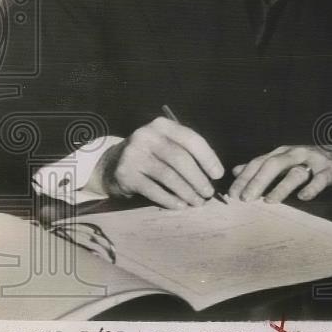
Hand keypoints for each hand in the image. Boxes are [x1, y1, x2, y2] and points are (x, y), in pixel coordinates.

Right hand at [93, 117, 223, 208]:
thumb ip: (187, 151)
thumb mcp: (167, 144)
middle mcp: (146, 136)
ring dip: (187, 192)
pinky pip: (153, 190)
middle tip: (208, 193)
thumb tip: (214, 173)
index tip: (218, 174)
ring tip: (198, 202)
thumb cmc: (151, 155)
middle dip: (198, 178)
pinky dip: (170, 200)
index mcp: (162, 125)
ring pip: (168, 176)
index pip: (191, 139)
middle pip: (180, 159)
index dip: (208, 157)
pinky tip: (180, 206)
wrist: (112, 164)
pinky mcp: (125, 174)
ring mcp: (134, 154)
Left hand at [229, 143, 331, 202]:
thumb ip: (261, 166)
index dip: (245, 178)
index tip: (232, 194)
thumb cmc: (309, 162)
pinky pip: (320, 179)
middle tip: (245, 198)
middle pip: (273, 164)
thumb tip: (236, 170)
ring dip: (280, 187)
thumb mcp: (284, 161)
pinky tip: (303, 197)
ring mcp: (314, 161)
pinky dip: (311, 188)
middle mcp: (296, 154)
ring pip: (295, 172)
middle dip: (257, 181)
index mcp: (282, 152)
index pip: (259, 162)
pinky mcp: (330, 171)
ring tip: (269, 201)